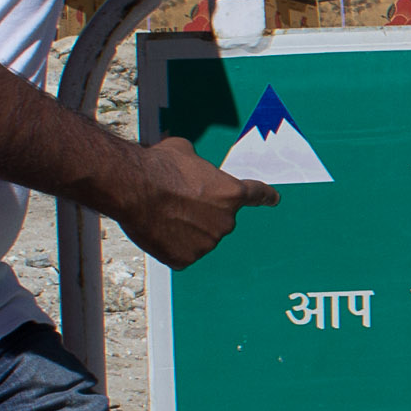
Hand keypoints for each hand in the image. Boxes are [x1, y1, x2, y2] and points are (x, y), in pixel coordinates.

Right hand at [113, 137, 277, 270]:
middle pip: (218, 219)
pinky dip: (170, 244)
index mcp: (231, 193)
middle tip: (176, 200)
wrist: (135, 188)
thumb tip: (190, 162)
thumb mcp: (184, 151)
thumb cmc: (160, 166)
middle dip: (201, 212)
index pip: (256, 195)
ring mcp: (207, 244)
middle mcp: (225, 222)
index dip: (265, 197)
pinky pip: (181, 253)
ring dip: (184, 229)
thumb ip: (197, 164)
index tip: (275, 199)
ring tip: (162, 212)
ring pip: (198, 238)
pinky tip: (158, 230)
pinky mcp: (186, 259)